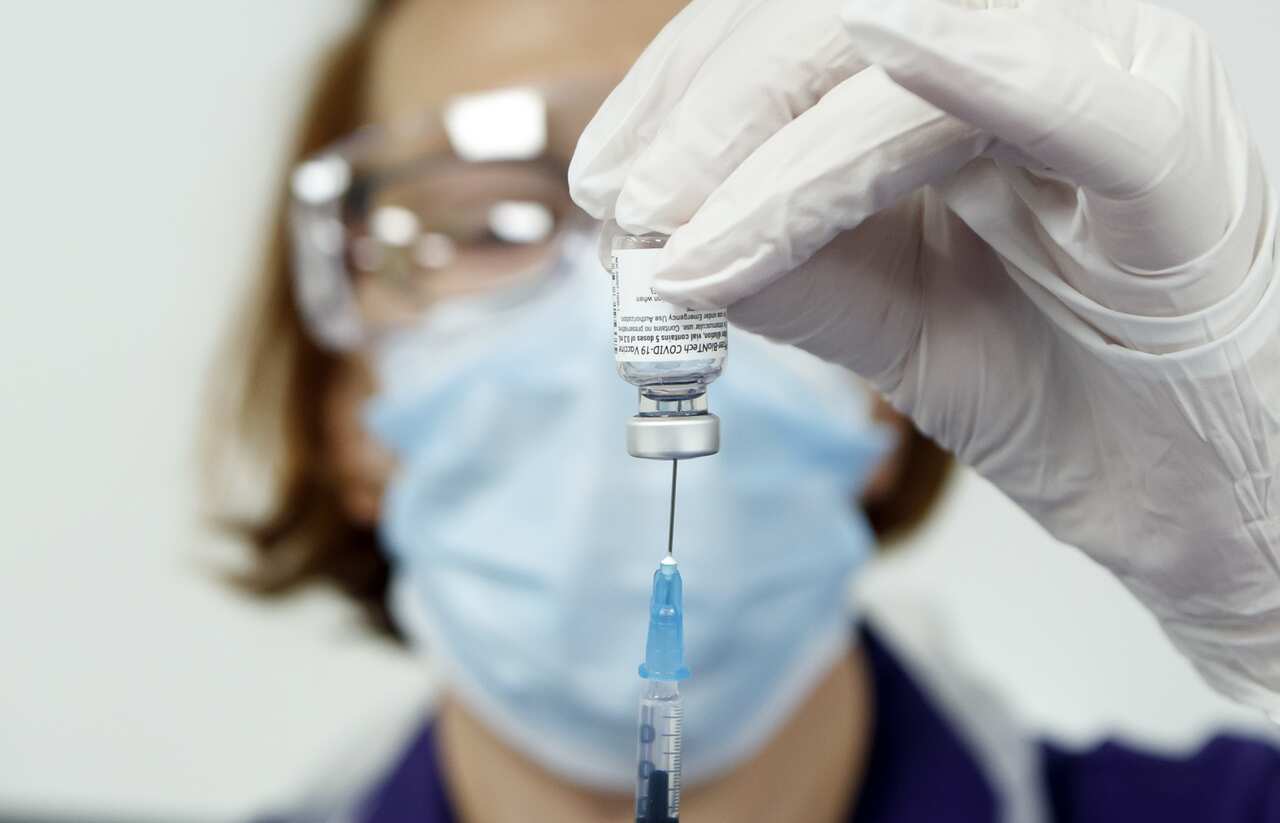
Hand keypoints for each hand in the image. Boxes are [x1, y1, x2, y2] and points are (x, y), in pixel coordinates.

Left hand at [570, 0, 1279, 712]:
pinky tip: (879, 51)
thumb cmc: (1056, 387)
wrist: (1184, 493)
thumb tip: (656, 242)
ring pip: (905, 52)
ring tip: (687, 230)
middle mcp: (1039, 47)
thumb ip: (785, 266)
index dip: (686, 89)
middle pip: (834, 17)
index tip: (610, 181)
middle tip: (635, 207)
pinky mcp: (1167, 155)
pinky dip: (962, 68)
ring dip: (776, 137)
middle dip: (714, 109)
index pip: (801, 31)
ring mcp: (1109, 82)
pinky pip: (1058, 93)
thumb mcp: (887, 318)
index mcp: (969, 74)